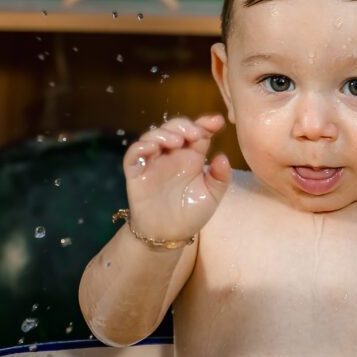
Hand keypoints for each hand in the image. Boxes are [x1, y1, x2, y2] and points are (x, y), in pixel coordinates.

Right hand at [123, 114, 230, 241]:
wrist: (169, 235)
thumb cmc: (191, 213)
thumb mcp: (212, 196)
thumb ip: (220, 177)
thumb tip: (222, 156)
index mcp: (192, 157)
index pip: (197, 133)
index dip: (205, 123)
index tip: (217, 122)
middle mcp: (172, 155)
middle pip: (174, 129)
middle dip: (184, 125)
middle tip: (195, 133)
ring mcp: (153, 162)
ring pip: (153, 136)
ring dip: (164, 133)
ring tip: (176, 142)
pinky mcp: (136, 172)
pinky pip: (133, 153)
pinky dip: (141, 147)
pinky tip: (153, 148)